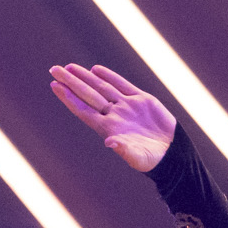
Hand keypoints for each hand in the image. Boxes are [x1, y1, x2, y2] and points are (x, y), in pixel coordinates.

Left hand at [50, 62, 175, 173]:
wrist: (173, 152)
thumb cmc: (152, 160)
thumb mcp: (137, 157)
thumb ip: (123, 149)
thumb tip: (109, 142)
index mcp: (108, 128)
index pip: (83, 110)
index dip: (68, 98)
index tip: (54, 85)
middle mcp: (114, 115)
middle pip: (88, 94)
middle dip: (71, 81)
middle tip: (54, 69)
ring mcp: (127, 106)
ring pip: (102, 87)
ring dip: (85, 77)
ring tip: (70, 67)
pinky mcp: (141, 100)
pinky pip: (122, 85)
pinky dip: (109, 76)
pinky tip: (96, 70)